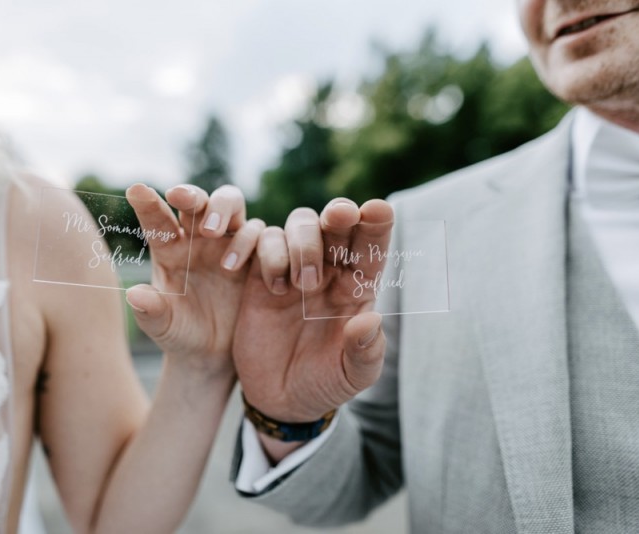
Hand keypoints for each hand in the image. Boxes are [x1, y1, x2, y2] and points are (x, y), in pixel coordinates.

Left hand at [125, 184, 262, 376]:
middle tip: (184, 202)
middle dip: (194, 196)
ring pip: (233, 204)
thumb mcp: (163, 327)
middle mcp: (199, 237)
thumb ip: (150, 311)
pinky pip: (265, 235)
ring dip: (226, 216)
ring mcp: (230, 242)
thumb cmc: (181, 334)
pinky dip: (260, 245)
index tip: (136, 190)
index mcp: (169, 248)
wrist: (215, 355)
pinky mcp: (257, 255)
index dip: (147, 203)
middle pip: (199, 199)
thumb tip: (134, 295)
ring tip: (223, 261)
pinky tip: (248, 273)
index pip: (157, 219)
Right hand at [233, 198, 393, 422]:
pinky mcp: (260, 275)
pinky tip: (273, 288)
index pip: (372, 247)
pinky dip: (268, 253)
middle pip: (336, 224)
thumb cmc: (325, 383)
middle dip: (339, 214)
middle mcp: (329, 270)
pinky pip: (263, 241)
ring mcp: (294, 268)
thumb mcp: (352, 377)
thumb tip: (371, 320)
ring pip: (300, 223)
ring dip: (303, 242)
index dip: (377, 225)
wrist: (279, 399)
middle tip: (339, 217)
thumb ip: (365, 352)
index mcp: (358, 287)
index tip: (378, 209)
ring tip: (302, 284)